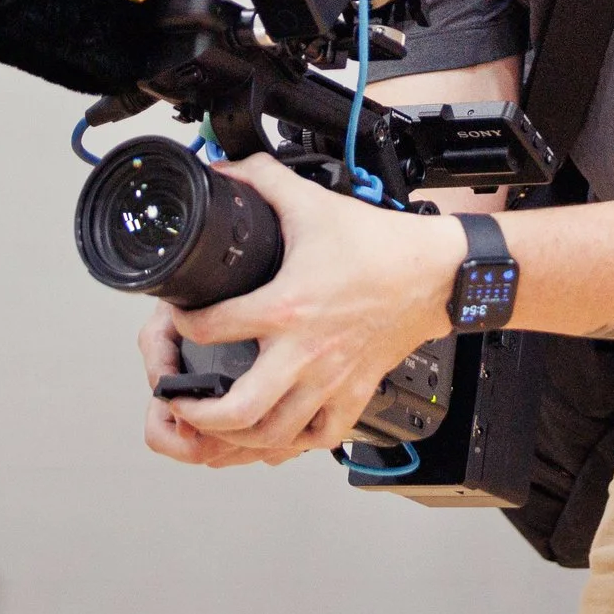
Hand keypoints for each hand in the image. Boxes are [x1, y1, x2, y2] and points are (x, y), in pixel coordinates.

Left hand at [157, 155, 464, 458]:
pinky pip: (320, 438)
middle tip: (178, 401)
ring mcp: (331, 379)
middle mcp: (305, 352)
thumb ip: (260, 181)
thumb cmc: (379, 245)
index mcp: (287, 306)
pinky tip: (276, 433)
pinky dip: (293, 444)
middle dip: (197, 413)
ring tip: (217, 424)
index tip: (177, 320)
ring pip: (275, 435)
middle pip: (239, 410)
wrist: (436, 272)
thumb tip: (223, 169)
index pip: (213, 328)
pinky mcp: (355, 393)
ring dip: (237, 438)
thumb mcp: (311, 202)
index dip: (182, 326)